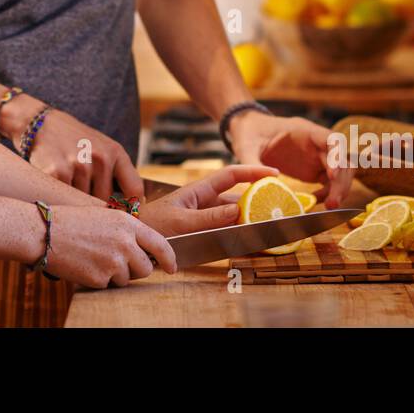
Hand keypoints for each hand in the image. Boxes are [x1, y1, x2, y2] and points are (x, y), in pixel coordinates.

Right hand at [7, 97, 143, 199]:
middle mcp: (100, 158)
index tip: (127, 218)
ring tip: (67, 187)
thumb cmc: (75, 141)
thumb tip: (132, 210)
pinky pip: (65, 200)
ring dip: (75, 203)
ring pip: (84, 204)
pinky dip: (60, 199)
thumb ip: (116, 174)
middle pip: (106, 203)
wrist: (40, 124)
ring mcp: (78, 165)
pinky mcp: (57, 173)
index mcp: (115, 152)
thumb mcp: (102, 149)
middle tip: (84, 198)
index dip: (133, 209)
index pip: (135, 190)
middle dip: (96, 206)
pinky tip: (56, 188)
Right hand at [41, 204, 176, 287]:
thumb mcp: (104, 215)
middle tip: (117, 263)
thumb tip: (139, 246)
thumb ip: (125, 230)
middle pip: (145, 268)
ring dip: (115, 275)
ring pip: (127, 279)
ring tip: (94, 259)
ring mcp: (114, 261)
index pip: (160, 245)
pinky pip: (108, 285)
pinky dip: (98, 279)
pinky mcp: (101, 278)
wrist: (45, 232)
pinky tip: (85, 265)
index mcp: (128, 224)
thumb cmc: (71, 222)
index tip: (171, 267)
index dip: (169, 259)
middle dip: (135, 269)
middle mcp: (125, 243)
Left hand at [137, 164, 278, 237]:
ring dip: (249, 219)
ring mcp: (202, 215)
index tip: (275, 173)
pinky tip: (248, 241)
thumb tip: (239, 208)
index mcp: (199, 190)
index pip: (232, 174)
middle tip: (279, 207)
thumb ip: (210, 217)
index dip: (254, 171)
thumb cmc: (152, 226)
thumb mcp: (181, 221)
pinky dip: (237, 233)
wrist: (133, 238)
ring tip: (268, 227)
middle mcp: (203, 200)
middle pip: (237, 196)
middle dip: (258, 199)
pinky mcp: (200, 230)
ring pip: (232, 215)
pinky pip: (224, 229)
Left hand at [228, 112, 353, 208]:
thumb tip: (269, 182)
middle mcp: (316, 143)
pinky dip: (327, 193)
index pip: (332, 139)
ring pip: (341, 172)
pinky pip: (329, 181)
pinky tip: (315, 201)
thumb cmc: (249, 133)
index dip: (337, 156)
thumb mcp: (246, 146)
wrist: (248, 130)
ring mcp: (316, 156)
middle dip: (341, 182)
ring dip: (339, 189)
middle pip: (342, 159)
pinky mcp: (313, 168)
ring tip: (329, 206)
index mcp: (304, 131)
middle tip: (332, 203)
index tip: (333, 175)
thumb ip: (253, 163)